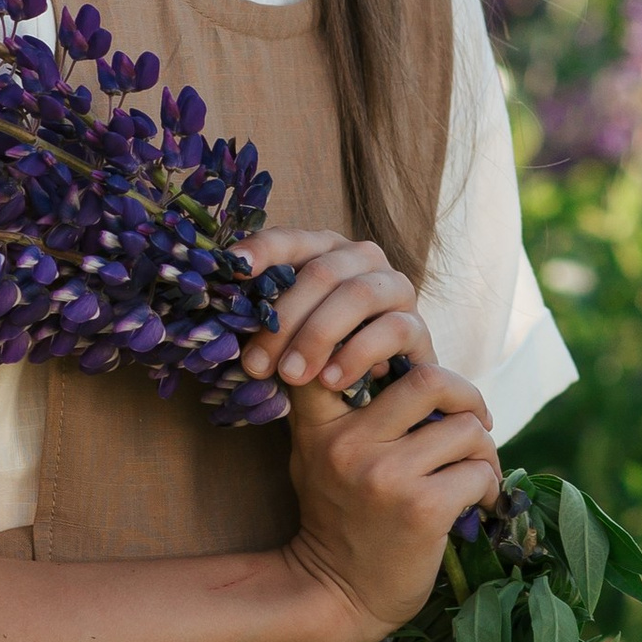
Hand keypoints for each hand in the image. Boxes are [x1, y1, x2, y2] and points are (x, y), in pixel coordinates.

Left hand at [238, 226, 433, 398]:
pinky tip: (331, 382)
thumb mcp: (284, 339)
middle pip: (322, 272)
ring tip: (291, 376)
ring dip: (318, 336)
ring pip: (358, 294)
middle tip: (255, 365)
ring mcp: (395, 287)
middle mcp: (362, 259)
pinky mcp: (420, 325)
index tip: (235, 269)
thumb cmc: (315, 362)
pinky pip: (392, 329)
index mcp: (323, 251)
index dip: (263, 250)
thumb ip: (263, 321)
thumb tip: (221, 320)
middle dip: (284, 320)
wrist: (370, 402)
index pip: (291, 240)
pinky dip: (357, 355)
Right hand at [280, 361, 500, 641]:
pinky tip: (474, 504)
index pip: (348, 351)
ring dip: (483, 451)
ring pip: (466, 428)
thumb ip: (348, 411)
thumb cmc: (339, 518)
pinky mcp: (422, 509)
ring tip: (473, 473)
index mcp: (320, 424)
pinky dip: (486, 486)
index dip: (386, 344)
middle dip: (466, 397)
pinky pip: (478, 473)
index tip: (410, 376)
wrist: (337, 594)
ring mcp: (385, 476)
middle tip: (474, 420)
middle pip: (429, 378)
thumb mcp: (320, 456)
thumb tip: (410, 364)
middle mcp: (348, 444)